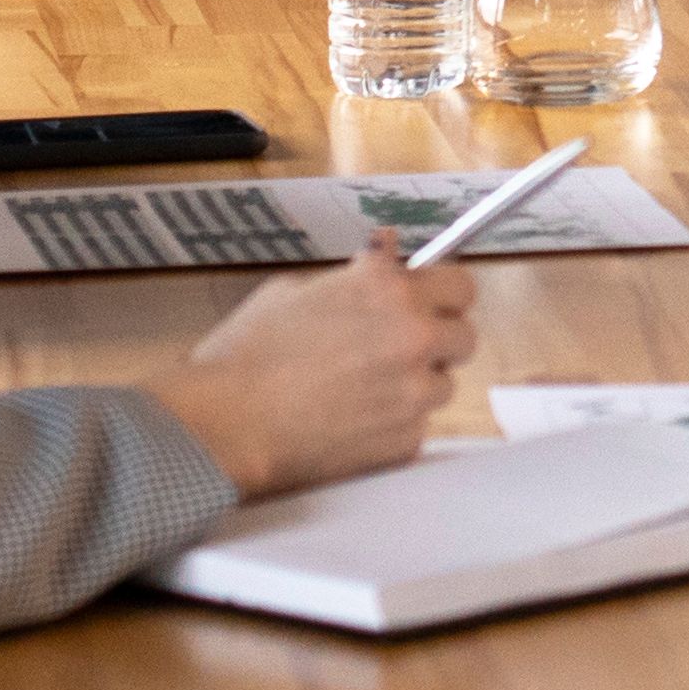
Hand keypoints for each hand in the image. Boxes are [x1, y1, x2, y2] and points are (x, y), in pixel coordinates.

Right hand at [148, 250, 479, 499]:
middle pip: (463, 337)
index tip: (429, 303)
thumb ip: (354, 275)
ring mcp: (415, 392)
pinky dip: (393, 426)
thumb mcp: (292, 291)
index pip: (460, 285)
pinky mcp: (406, 440)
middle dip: (435, 341)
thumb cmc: (246, 355)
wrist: (225, 424)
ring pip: (442, 386)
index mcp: (388, 289)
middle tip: (394, 349)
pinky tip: (350, 423)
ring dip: (414, 386)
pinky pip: (417, 427)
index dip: (442, 295)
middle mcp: (413, 335)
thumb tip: (386, 249)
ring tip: (359, 392)